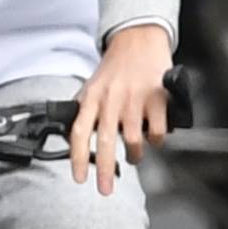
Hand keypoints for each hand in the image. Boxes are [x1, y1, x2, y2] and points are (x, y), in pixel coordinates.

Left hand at [71, 23, 173, 193]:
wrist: (139, 39)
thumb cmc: (115, 66)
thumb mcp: (91, 84)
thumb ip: (82, 108)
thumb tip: (69, 135)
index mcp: (92, 97)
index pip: (78, 132)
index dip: (77, 157)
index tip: (79, 178)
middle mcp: (111, 99)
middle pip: (105, 142)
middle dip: (104, 170)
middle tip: (104, 189)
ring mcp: (135, 99)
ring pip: (133, 140)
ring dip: (134, 155)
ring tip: (133, 157)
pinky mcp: (158, 98)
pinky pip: (157, 131)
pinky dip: (156, 140)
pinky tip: (153, 138)